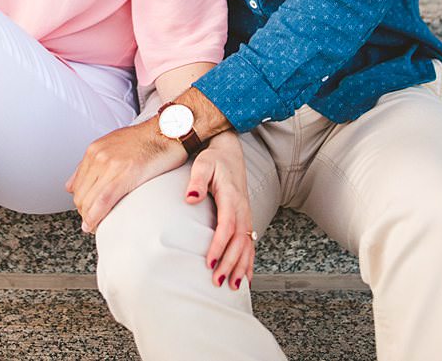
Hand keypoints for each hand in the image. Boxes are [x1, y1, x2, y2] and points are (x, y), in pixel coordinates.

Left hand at [66, 120, 185, 232]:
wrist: (169, 131)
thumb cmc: (146, 140)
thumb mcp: (112, 145)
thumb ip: (90, 164)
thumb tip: (70, 186)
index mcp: (94, 150)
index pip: (76, 185)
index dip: (80, 203)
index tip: (86, 212)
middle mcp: (98, 156)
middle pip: (80, 195)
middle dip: (84, 213)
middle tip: (93, 223)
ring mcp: (110, 165)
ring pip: (89, 201)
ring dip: (89, 219)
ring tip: (96, 226)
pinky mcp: (125, 174)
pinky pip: (103, 202)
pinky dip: (96, 218)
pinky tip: (96, 225)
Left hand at [186, 132, 255, 289]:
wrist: (230, 153)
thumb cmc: (214, 159)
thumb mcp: (203, 164)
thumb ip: (197, 180)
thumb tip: (191, 197)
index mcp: (231, 197)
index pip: (227, 225)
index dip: (219, 245)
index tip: (210, 262)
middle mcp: (242, 209)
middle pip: (239, 241)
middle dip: (230, 263)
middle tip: (218, 282)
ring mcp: (246, 216)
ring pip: (247, 246)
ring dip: (241, 267)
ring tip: (234, 287)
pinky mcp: (245, 220)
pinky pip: (250, 244)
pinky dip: (249, 263)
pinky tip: (245, 278)